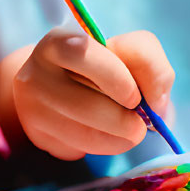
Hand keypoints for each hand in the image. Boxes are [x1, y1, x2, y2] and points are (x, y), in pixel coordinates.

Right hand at [12, 28, 172, 160]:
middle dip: (124, 120)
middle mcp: (35, 74)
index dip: (115, 77)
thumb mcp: (129, 52)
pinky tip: (108, 136)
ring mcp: (33, 108)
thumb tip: (156, 105)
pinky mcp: (38, 136)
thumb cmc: (103, 65)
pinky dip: (104, 146)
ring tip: (132, 132)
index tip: (135, 95)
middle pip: (85, 105)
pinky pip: (79, 148)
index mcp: (58, 42)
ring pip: (84, 133)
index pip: (81, 52)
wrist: (63, 87)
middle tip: (141, 124)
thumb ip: (150, 64)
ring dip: (120, 138)